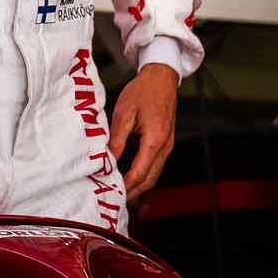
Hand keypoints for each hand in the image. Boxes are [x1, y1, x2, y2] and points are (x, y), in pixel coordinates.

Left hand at [108, 63, 178, 199]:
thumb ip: (117, 139)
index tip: (113, 193)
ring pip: (155, 174)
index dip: (127, 186)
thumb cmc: (142, 91)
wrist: (161, 77)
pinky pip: (156, 165)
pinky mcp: (166, 142)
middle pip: (150, 179)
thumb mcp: (124, 113)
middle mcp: (165, 145)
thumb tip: (108, 160)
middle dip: (134, 192)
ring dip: (140, 186)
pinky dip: (145, 175)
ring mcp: (168, 145)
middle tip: (116, 200)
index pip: (140, 172)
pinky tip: (132, 177)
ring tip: (122, 192)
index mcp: (155, 139)